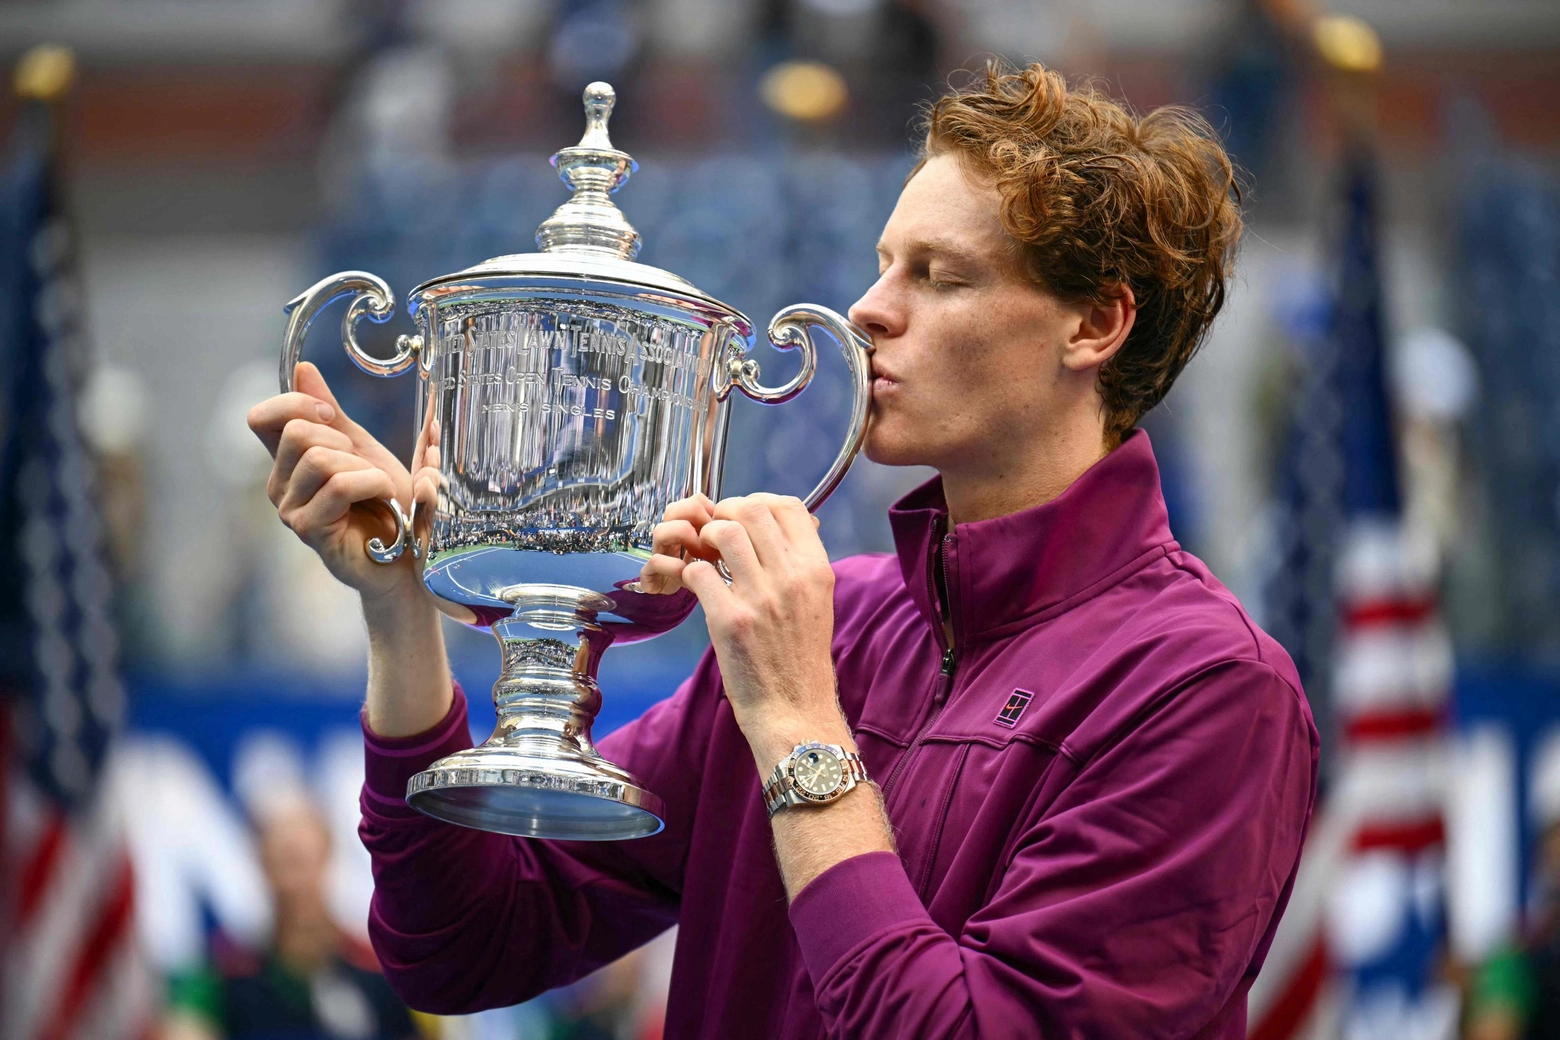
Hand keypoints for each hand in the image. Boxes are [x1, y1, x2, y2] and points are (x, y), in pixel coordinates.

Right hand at [247, 361, 438, 602]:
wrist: (407, 554)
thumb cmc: (385, 505)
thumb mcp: (361, 449)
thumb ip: (330, 414)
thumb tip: (302, 369)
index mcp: (287, 462)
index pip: (261, 418)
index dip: (295, 404)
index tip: (330, 414)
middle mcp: (279, 486)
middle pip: (297, 433)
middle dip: (343, 441)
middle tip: (366, 467)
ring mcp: (290, 510)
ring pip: (318, 459)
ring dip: (363, 467)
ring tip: (377, 487)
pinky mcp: (309, 530)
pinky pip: (338, 486)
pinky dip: (371, 483)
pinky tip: (383, 497)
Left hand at [642, 494, 842, 753]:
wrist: (795, 712)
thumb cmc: (801, 660)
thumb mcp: (817, 603)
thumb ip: (801, 565)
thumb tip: (781, 528)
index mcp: (817, 570)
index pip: (788, 506)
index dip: (758, 503)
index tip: (745, 519)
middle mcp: (792, 578)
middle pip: (751, 511)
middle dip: (726, 515)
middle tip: (717, 537)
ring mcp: (760, 598)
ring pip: (722, 533)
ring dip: (706, 540)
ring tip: (706, 559)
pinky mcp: (729, 620)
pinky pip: (698, 572)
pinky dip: (690, 574)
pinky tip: (697, 588)